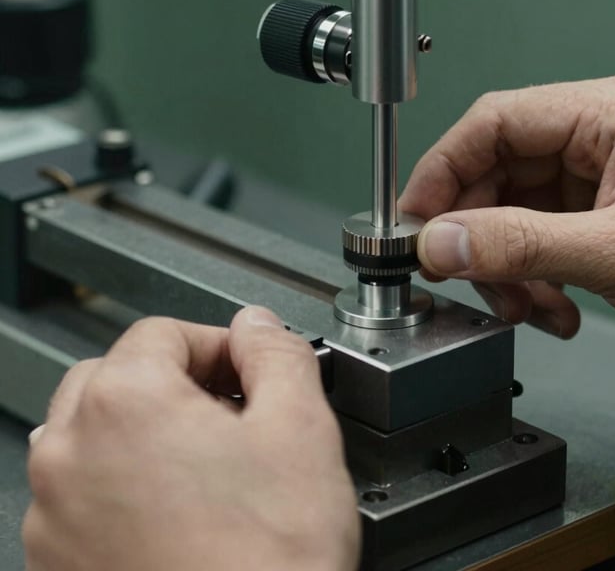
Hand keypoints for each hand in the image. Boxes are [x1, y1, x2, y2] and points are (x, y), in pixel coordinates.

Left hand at [23, 307, 360, 570]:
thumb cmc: (268, 562)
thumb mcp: (301, 427)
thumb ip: (277, 353)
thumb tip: (257, 327)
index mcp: (124, 403)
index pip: (165, 331)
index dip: (219, 345)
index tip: (248, 371)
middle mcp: (69, 455)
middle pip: (118, 375)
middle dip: (176, 383)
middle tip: (230, 414)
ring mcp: (54, 516)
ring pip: (93, 435)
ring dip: (145, 433)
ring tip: (206, 467)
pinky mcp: (57, 565)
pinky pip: (83, 495)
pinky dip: (123, 485)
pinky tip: (179, 514)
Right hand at [401, 73, 614, 364]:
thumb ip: (520, 246)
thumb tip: (441, 241)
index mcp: (611, 113)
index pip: (496, 121)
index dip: (444, 168)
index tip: (416, 217)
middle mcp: (600, 134)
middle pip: (497, 168)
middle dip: (477, 231)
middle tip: (459, 274)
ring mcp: (598, 174)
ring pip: (511, 208)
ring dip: (505, 264)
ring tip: (524, 306)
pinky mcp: (598, 211)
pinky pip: (535, 235)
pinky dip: (531, 276)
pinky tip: (552, 308)